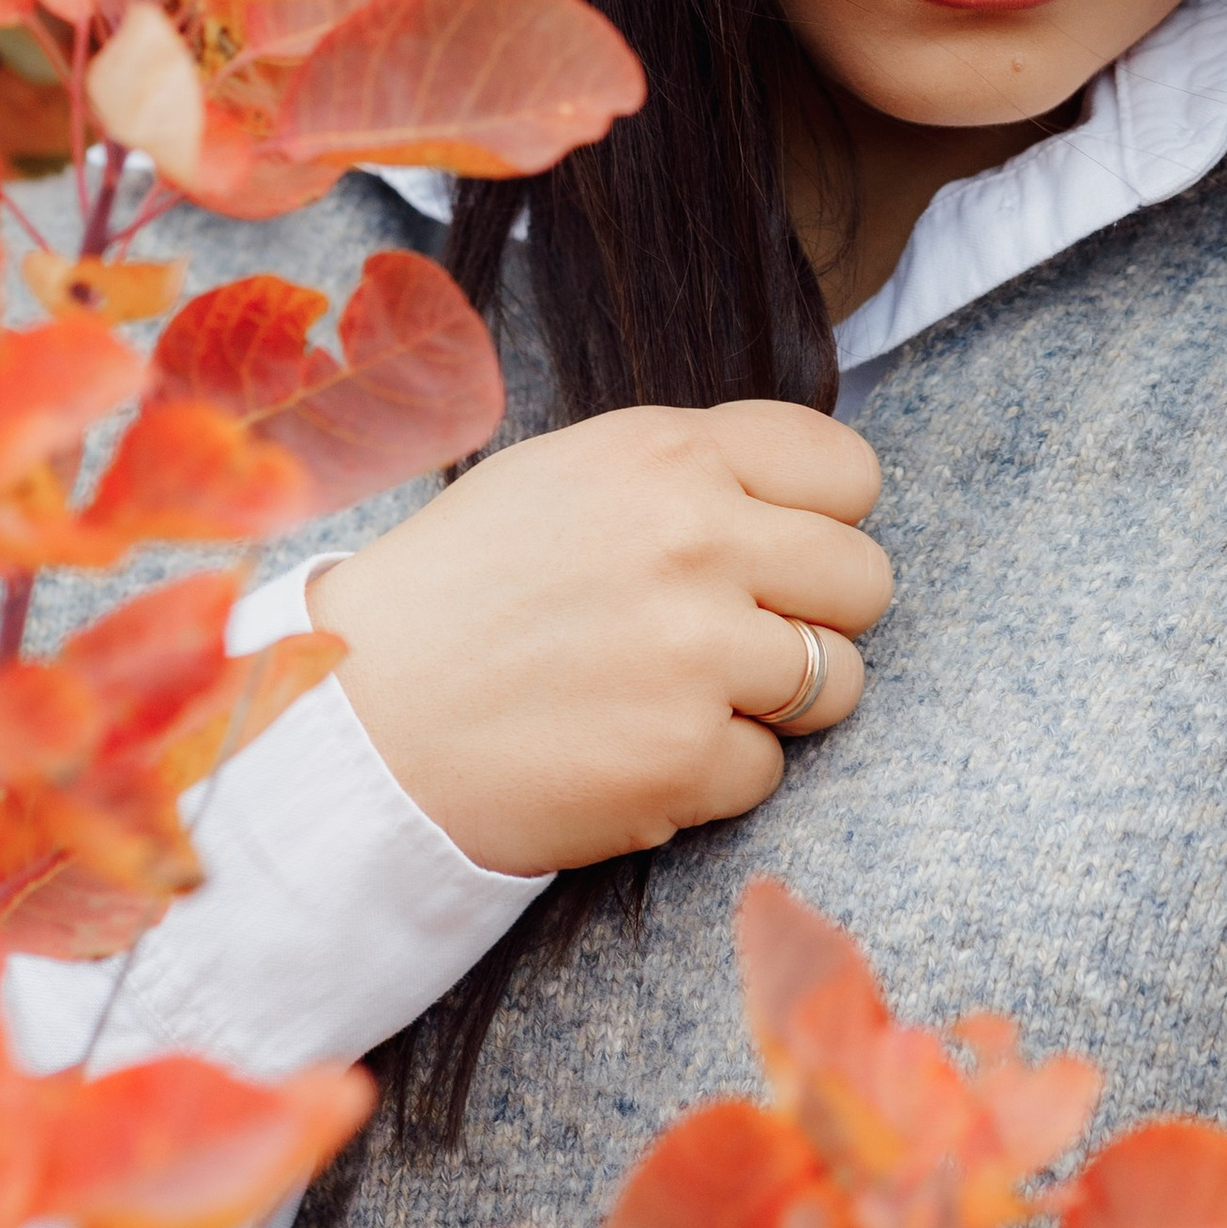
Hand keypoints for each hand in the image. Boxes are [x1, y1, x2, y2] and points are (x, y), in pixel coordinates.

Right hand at [307, 402, 891, 876]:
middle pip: (865, 578)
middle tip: (741, 635)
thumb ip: (690, 472)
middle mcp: (697, 538)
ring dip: (779, 701)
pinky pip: (769, 769)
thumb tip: (801, 499)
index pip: (847, 470)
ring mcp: (698, 651)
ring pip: (840, 681)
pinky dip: (714, 773)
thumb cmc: (463, 592)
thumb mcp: (569, 475)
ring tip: (686, 695)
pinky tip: (635, 749)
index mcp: (669, 453)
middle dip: (819, 614)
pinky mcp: (686, 756)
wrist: (360, 718)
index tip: (784, 550)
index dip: (825, 519)